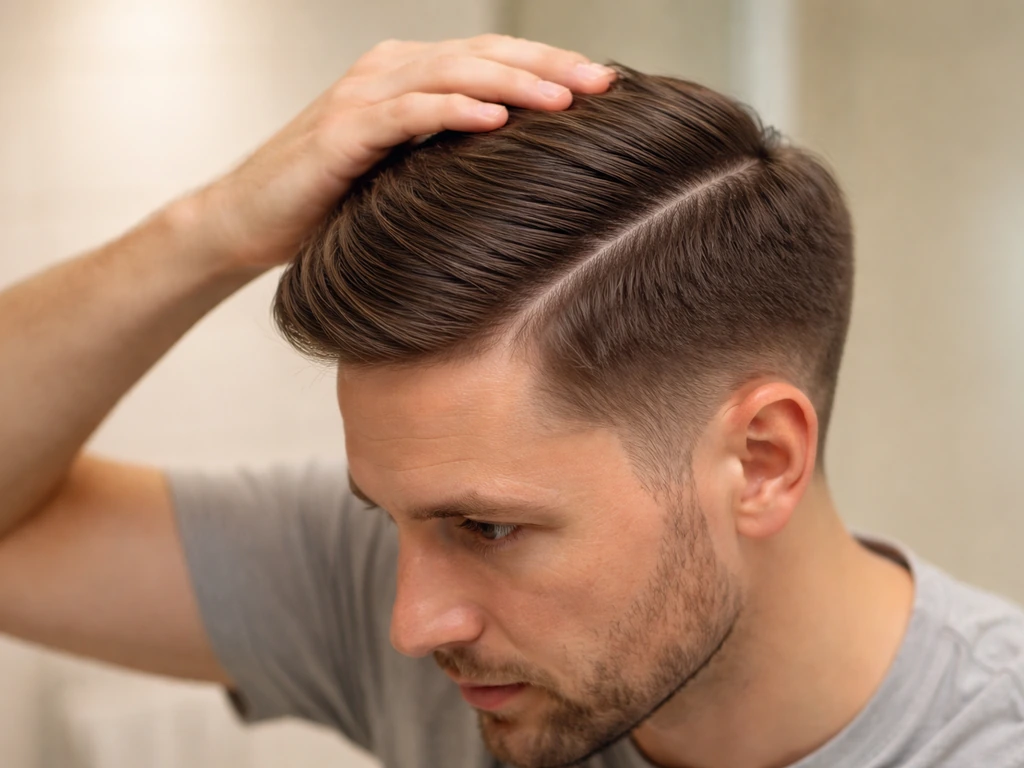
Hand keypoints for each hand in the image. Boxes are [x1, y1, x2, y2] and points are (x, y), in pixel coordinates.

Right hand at [188, 34, 616, 271]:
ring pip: (451, 74)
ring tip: (565, 98)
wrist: (245, 222)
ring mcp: (361, 97)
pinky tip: (494, 119)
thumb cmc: (328, 202)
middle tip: (605, 84)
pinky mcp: (340, 133)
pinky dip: (451, 111)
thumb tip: (520, 170)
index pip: (489, 59)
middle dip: (548, 65)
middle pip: (481, 55)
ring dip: (513, 82)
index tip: (605, 86)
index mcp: (406, 76)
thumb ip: (448, 154)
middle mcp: (386, 72)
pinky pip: (406, 114)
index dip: (548, 64)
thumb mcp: (400, 170)